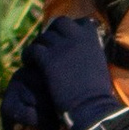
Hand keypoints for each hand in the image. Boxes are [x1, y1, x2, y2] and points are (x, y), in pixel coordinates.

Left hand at [1, 15, 115, 129]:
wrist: (91, 106)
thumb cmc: (98, 92)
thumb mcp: (99, 64)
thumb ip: (91, 52)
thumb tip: (85, 51)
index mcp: (92, 39)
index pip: (82, 22)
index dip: (74, 28)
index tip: (69, 37)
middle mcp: (76, 37)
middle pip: (60, 23)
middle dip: (53, 32)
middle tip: (49, 45)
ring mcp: (60, 47)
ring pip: (43, 36)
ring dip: (40, 45)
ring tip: (37, 57)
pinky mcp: (47, 59)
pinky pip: (33, 49)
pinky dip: (29, 55)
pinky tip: (30, 64)